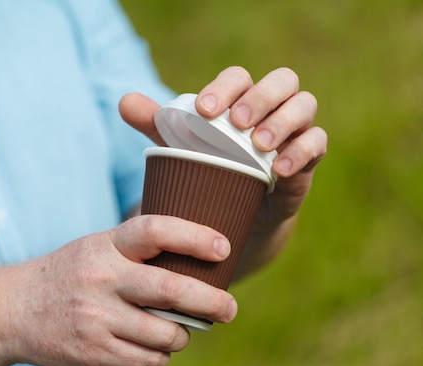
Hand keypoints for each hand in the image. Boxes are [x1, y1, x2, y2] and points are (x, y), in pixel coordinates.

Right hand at [1, 215, 237, 365]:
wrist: (13, 310)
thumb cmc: (70, 274)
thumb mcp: (96, 248)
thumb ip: (137, 250)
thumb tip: (198, 258)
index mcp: (106, 246)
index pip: (155, 231)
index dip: (194, 236)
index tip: (224, 248)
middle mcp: (102, 279)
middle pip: (171, 289)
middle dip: (211, 301)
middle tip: (230, 308)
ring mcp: (97, 318)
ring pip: (165, 333)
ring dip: (182, 336)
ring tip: (179, 330)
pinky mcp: (94, 352)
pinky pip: (148, 360)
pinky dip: (161, 355)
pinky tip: (153, 346)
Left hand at [119, 66, 326, 271]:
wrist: (232, 213)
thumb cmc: (207, 169)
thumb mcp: (180, 147)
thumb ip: (156, 124)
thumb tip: (124, 102)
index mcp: (240, 99)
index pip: (239, 77)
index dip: (225, 87)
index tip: (204, 110)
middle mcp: (270, 108)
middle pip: (282, 81)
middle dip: (261, 97)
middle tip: (237, 123)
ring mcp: (292, 132)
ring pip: (304, 106)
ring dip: (283, 121)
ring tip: (257, 144)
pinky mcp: (307, 160)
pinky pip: (317, 143)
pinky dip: (301, 151)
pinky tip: (278, 168)